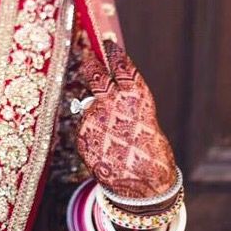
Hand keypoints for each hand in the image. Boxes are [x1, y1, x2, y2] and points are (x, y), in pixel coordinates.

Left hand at [74, 40, 176, 198]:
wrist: (142, 187)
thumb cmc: (148, 152)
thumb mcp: (143, 121)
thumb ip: (121, 105)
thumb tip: (95, 96)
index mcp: (135, 99)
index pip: (121, 67)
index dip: (114, 53)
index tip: (108, 43)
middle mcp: (112, 104)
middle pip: (96, 76)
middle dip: (91, 63)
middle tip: (87, 55)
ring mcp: (94, 118)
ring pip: (91, 108)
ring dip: (98, 115)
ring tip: (115, 136)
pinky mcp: (82, 134)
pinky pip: (86, 127)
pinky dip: (94, 133)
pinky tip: (107, 146)